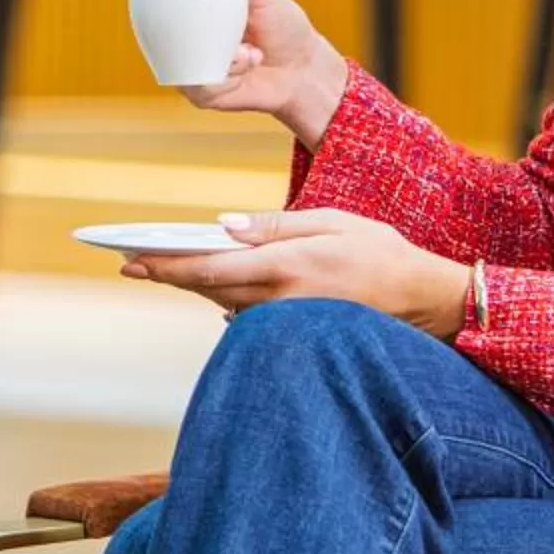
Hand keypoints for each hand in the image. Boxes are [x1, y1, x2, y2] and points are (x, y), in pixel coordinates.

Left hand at [124, 209, 472, 338]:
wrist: (423, 302)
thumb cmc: (379, 253)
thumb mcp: (329, 222)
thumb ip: (273, 225)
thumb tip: (222, 226)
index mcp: (285, 267)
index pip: (209, 268)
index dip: (165, 266)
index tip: (130, 260)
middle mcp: (279, 300)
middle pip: (207, 288)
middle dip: (168, 274)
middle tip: (130, 261)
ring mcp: (285, 322)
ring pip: (223, 302)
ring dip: (195, 285)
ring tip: (159, 266)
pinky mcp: (293, 332)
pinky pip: (247, 314)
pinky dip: (226, 296)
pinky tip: (215, 281)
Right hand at [157, 0, 350, 147]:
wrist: (304, 69)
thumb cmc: (284, 28)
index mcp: (199, 11)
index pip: (161, 0)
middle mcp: (190, 40)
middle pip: (159, 33)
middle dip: (183, 28)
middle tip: (221, 26)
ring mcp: (192, 67)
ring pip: (182, 61)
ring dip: (221, 54)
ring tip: (248, 51)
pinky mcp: (201, 94)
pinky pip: (199, 86)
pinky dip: (229, 74)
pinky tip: (249, 66)